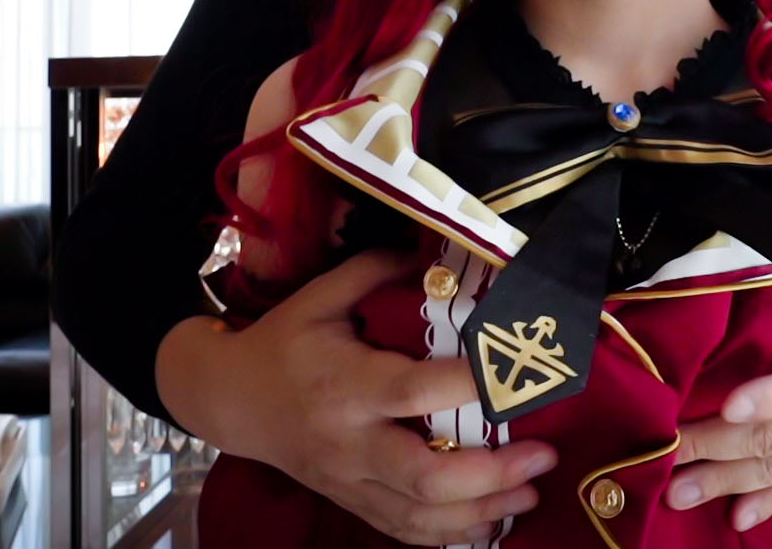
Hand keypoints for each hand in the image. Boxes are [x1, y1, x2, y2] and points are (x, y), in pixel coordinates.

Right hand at [161, 249, 556, 545]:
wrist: (229, 399)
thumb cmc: (283, 342)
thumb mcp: (319, 296)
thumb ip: (375, 270)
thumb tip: (436, 251)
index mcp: (345, 386)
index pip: (413, 392)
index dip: (469, 386)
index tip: (517, 375)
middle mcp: (350, 442)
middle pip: (424, 476)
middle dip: (490, 475)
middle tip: (542, 454)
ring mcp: (349, 481)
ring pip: (419, 517)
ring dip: (481, 513)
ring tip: (529, 492)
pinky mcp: (350, 502)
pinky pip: (403, 532)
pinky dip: (450, 534)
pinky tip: (490, 521)